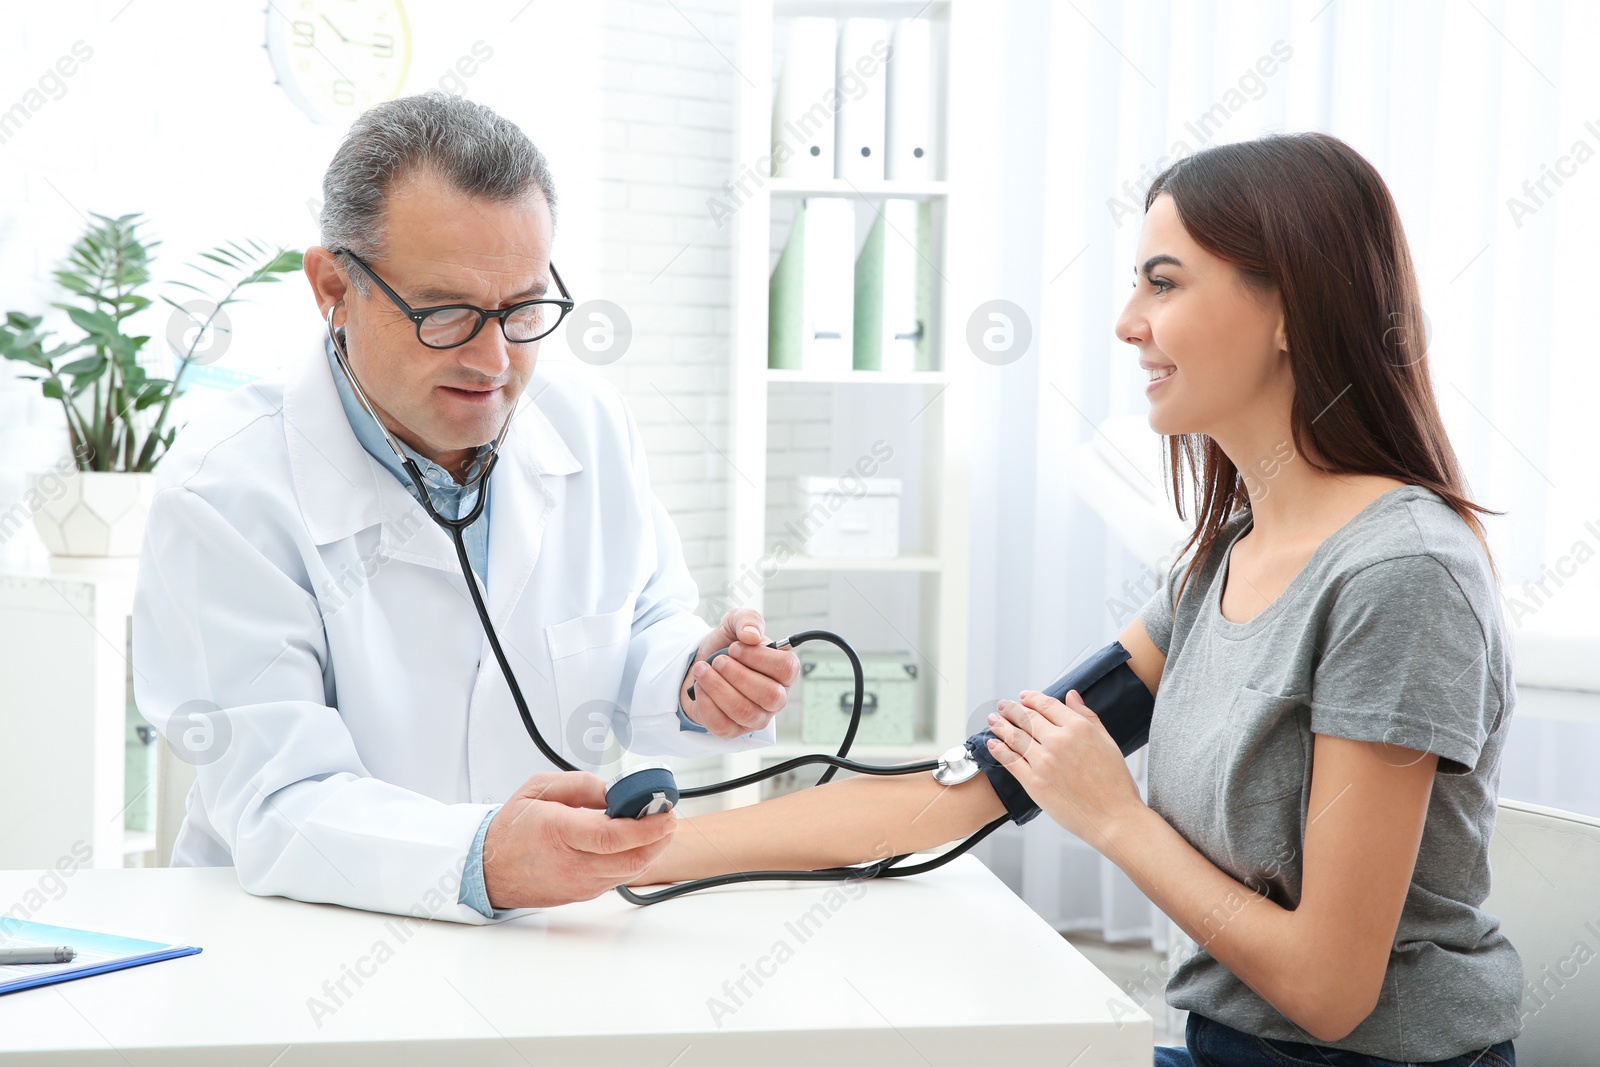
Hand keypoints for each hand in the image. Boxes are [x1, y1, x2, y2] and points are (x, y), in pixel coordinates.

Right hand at [481, 771, 676, 908]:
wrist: (489, 869)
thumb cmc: (513, 828)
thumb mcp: (540, 788)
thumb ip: (581, 784)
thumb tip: (615, 791)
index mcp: (558, 832)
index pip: (613, 837)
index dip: (646, 827)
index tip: (665, 813)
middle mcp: (571, 863)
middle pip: (632, 859)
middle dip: (660, 838)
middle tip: (668, 817)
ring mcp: (578, 884)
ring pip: (630, 871)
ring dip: (651, 850)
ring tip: (656, 827)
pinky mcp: (583, 894)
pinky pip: (618, 878)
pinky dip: (634, 860)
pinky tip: (635, 843)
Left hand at [679, 608, 799, 738]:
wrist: (702, 667)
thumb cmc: (726, 648)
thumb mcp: (734, 624)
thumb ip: (747, 620)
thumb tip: (751, 635)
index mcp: (784, 671)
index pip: (787, 669)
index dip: (760, 658)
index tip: (735, 648)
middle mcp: (776, 698)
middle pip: (769, 695)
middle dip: (737, 675)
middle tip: (718, 661)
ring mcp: (757, 717)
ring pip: (745, 712)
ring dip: (718, 688)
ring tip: (702, 670)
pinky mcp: (734, 730)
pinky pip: (723, 725)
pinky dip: (707, 703)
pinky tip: (700, 687)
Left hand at [985, 688, 1145, 852]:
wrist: (1114, 818)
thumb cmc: (1116, 783)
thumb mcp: (1107, 741)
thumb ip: (1087, 716)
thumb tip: (1071, 695)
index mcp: (1078, 728)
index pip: (1047, 705)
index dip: (1032, 698)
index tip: (1023, 696)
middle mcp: (1058, 741)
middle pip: (1027, 718)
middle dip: (1012, 709)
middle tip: (1002, 705)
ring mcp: (1044, 761)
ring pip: (1015, 737)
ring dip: (1000, 726)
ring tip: (992, 720)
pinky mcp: (1034, 782)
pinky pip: (1011, 761)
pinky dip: (999, 749)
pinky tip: (992, 743)